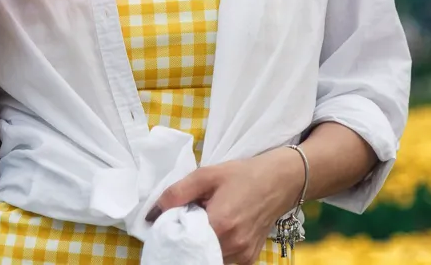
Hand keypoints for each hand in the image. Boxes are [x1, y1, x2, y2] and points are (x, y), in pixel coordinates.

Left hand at [149, 149, 303, 264]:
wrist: (280, 181)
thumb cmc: (243, 175)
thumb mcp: (207, 175)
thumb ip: (176, 193)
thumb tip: (151, 214)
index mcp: (220, 224)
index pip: (183, 240)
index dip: (173, 232)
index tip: (171, 221)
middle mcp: (233, 245)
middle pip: (195, 252)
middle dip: (186, 239)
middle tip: (188, 221)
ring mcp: (243, 255)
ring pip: (208, 258)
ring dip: (201, 245)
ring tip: (206, 223)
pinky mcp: (249, 259)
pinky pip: (224, 260)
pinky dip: (215, 250)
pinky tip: (218, 232)